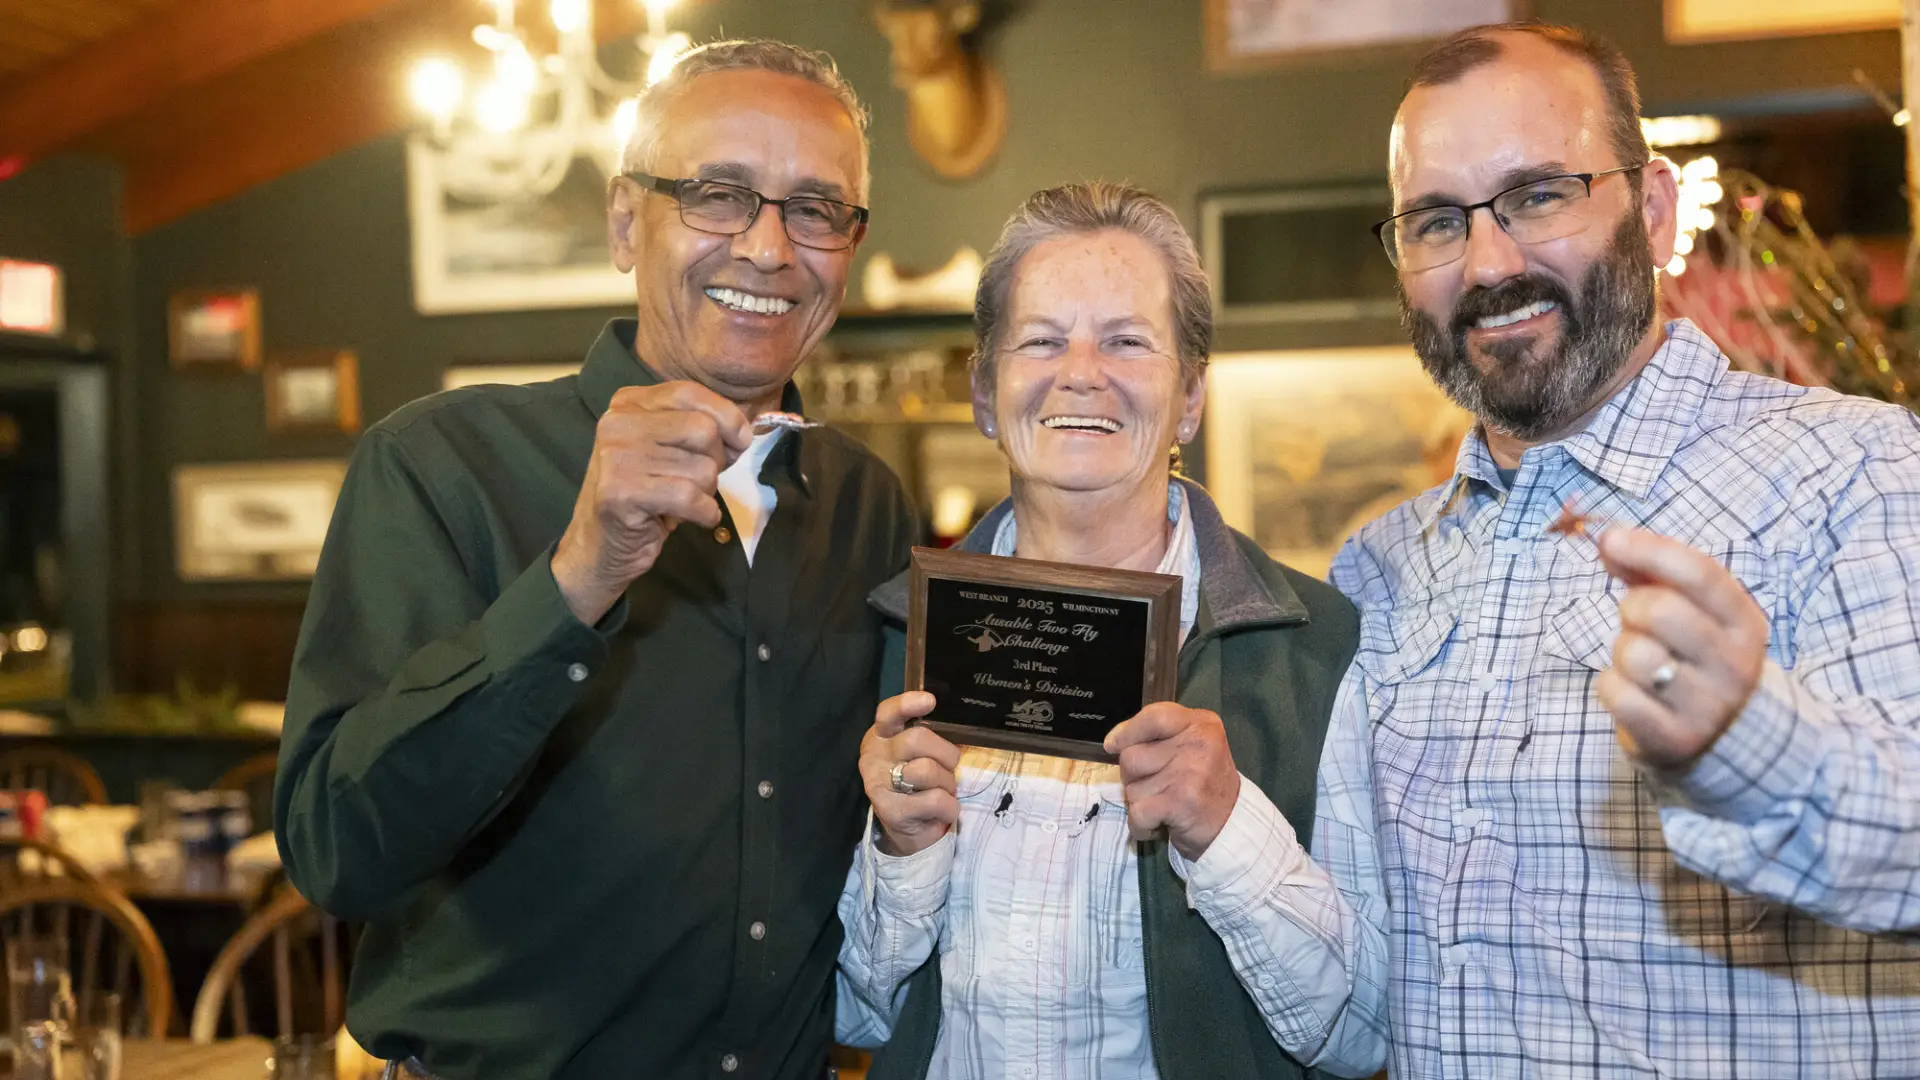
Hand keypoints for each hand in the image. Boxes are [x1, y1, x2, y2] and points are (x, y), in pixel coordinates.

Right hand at [552, 382, 752, 624]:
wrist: (600, 546)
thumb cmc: (644, 496)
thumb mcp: (667, 449)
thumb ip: (699, 429)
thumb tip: (743, 433)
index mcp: (628, 404)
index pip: (690, 393)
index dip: (726, 416)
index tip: (739, 442)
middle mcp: (618, 423)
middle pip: (702, 430)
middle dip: (716, 461)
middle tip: (697, 483)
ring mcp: (617, 457)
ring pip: (702, 468)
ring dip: (706, 493)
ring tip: (682, 503)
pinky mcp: (622, 493)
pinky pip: (690, 497)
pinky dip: (704, 513)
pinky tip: (692, 518)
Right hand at [859, 691, 961, 856]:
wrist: (908, 830)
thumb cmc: (919, 784)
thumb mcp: (920, 755)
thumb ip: (928, 737)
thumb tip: (955, 724)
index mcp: (881, 736)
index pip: (888, 713)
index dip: (908, 704)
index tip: (930, 701)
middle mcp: (874, 756)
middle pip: (917, 739)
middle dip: (945, 754)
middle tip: (947, 769)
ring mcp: (878, 784)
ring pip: (927, 770)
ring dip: (947, 783)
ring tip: (942, 791)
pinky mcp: (891, 811)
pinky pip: (935, 800)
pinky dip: (950, 806)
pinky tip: (942, 810)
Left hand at [1104, 702, 1240, 860]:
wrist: (1232, 824)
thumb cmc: (1203, 781)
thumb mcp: (1190, 744)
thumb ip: (1156, 734)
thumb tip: (1113, 741)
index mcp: (1201, 724)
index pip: (1154, 716)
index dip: (1127, 731)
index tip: (1113, 745)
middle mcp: (1198, 743)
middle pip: (1131, 756)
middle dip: (1133, 777)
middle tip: (1156, 787)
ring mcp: (1190, 773)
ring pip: (1131, 788)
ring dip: (1139, 803)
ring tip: (1163, 805)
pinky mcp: (1181, 803)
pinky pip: (1137, 813)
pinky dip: (1141, 826)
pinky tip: (1158, 824)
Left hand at [1594, 525, 1768, 769]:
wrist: (1725, 739)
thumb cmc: (1694, 658)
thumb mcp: (1692, 612)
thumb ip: (1652, 572)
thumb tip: (1609, 539)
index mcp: (1745, 623)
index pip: (1702, 574)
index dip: (1652, 550)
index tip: (1612, 540)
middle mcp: (1735, 665)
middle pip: (1660, 610)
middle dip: (1633, 609)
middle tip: (1638, 625)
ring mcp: (1708, 707)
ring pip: (1634, 654)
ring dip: (1622, 652)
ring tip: (1640, 663)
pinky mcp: (1675, 739)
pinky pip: (1616, 693)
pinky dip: (1611, 687)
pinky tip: (1632, 693)